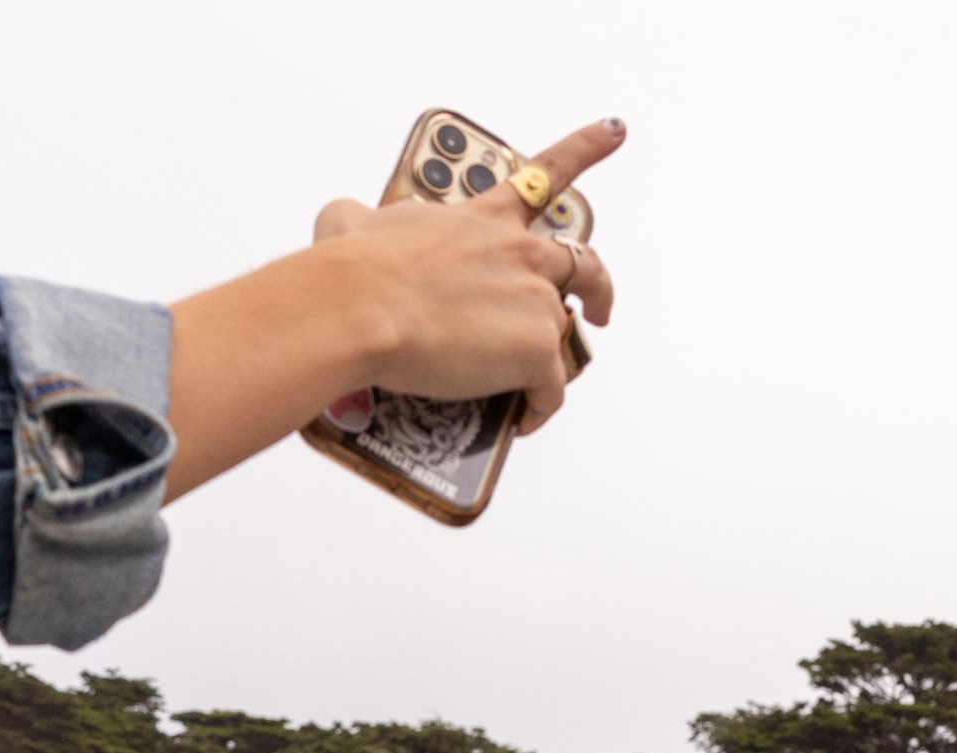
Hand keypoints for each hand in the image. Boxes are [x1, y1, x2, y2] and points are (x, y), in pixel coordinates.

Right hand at [309, 118, 623, 432]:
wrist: (359, 308)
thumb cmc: (351, 269)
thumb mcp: (349, 221)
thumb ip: (360, 218)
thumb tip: (342, 225)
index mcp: (483, 217)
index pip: (545, 171)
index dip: (586, 146)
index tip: (614, 129)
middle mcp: (518, 252)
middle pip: (581, 263)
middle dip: (598, 286)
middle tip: (600, 306)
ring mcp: (533, 300)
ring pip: (562, 331)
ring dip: (553, 357)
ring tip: (535, 384)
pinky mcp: (534, 349)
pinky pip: (551, 388)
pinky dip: (540, 406)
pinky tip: (523, 419)